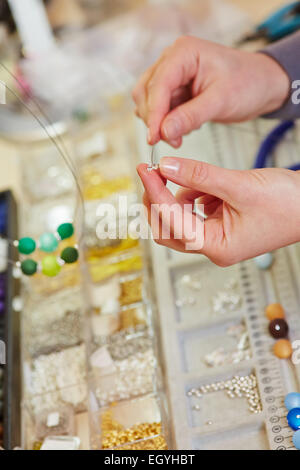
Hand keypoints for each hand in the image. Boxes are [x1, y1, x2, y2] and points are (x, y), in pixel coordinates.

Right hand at [133, 36, 289, 146]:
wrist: (261, 85)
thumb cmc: (248, 83)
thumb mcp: (220, 101)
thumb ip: (190, 116)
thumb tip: (163, 132)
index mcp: (183, 53)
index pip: (158, 85)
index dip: (153, 113)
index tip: (154, 138)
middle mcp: (172, 60)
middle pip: (146, 93)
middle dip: (155, 119)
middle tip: (172, 140)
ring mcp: (171, 75)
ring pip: (148, 102)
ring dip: (159, 123)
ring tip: (180, 135)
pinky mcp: (174, 90)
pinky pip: (159, 109)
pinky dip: (166, 123)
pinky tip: (183, 128)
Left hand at [137, 157, 299, 265]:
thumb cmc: (289, 205)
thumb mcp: (240, 185)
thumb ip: (200, 175)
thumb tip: (166, 167)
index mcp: (217, 247)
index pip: (172, 222)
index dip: (155, 193)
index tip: (145, 170)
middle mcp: (213, 246)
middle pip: (168, 228)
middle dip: (158, 199)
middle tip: (153, 172)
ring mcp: (217, 236)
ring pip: (180, 217)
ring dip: (179, 194)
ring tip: (196, 176)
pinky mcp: (221, 224)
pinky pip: (195, 209)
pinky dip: (195, 193)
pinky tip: (206, 183)